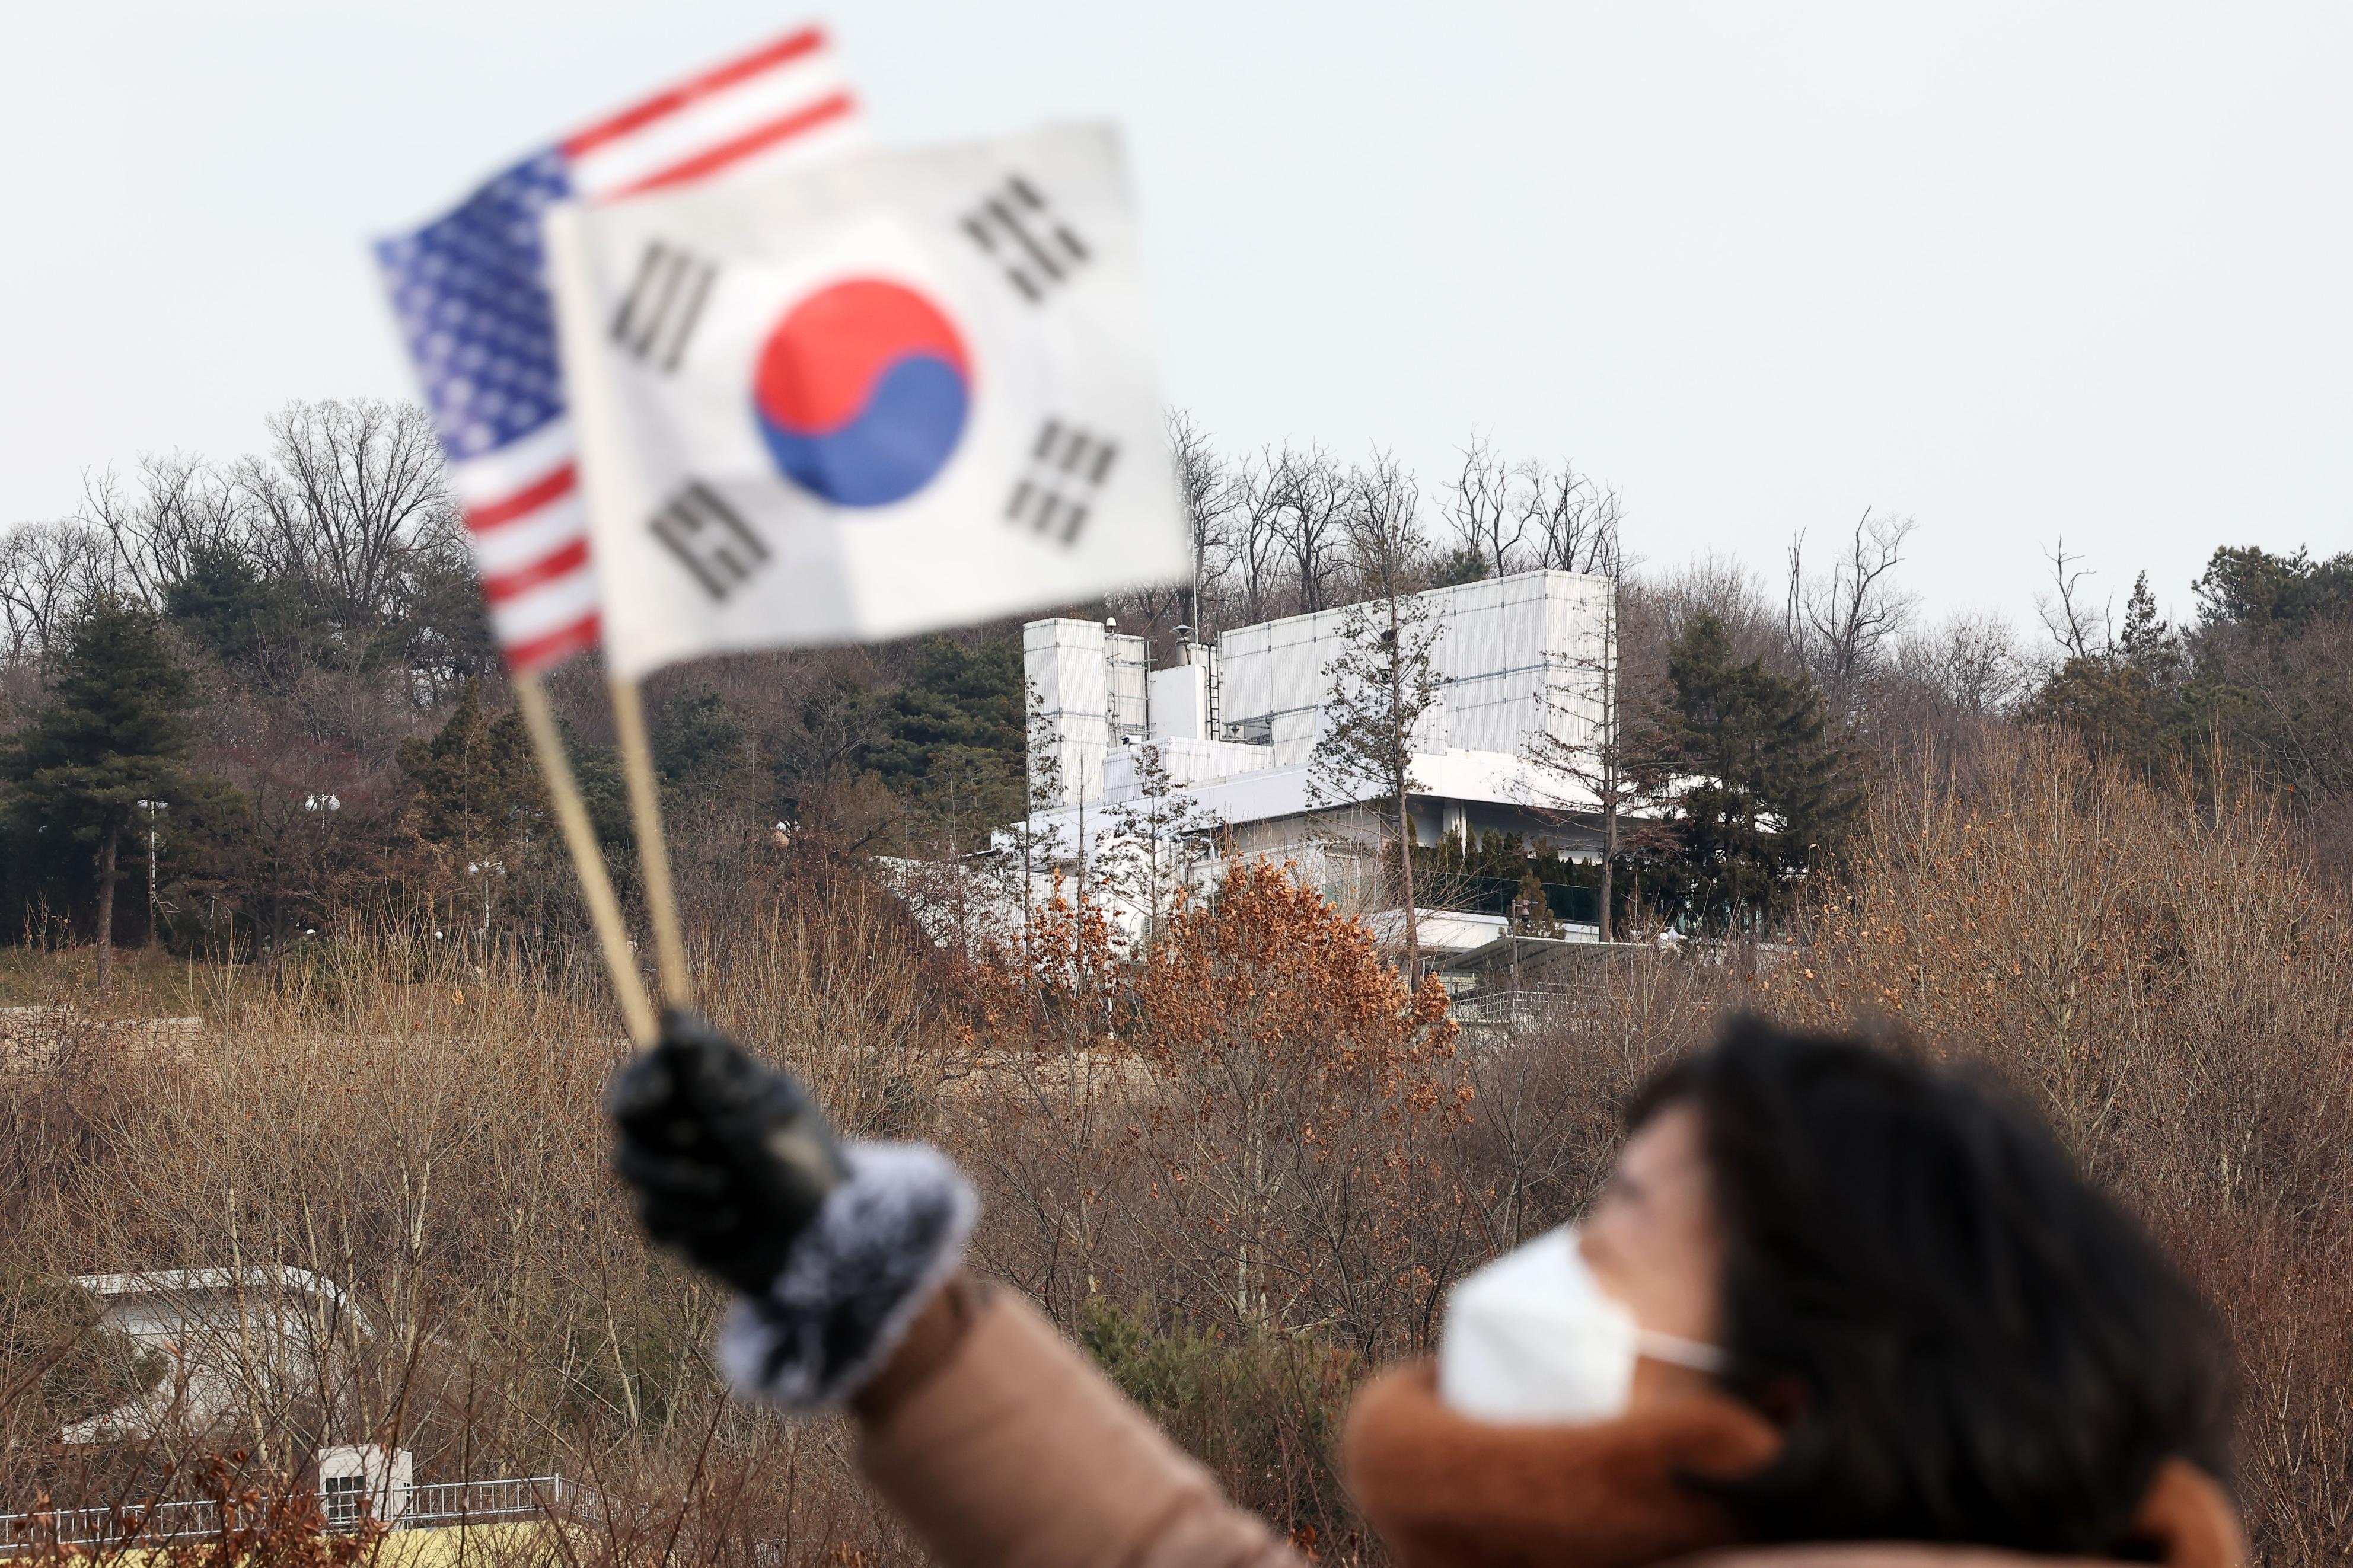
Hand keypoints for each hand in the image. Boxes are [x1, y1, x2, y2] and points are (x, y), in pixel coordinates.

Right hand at [607, 1008, 845, 1295]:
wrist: (823, 1253)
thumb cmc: (806, 1175)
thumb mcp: (762, 1123)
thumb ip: (708, 1080)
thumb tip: (673, 1014)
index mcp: (719, 1086)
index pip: (656, 1064)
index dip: (641, 1080)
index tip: (648, 1104)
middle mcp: (693, 1120)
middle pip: (628, 1116)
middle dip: (658, 1140)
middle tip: (697, 1147)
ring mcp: (680, 1168)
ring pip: (628, 1166)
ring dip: (675, 1185)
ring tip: (728, 1195)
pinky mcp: (675, 1214)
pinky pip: (648, 1214)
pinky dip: (687, 1222)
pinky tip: (730, 1225)